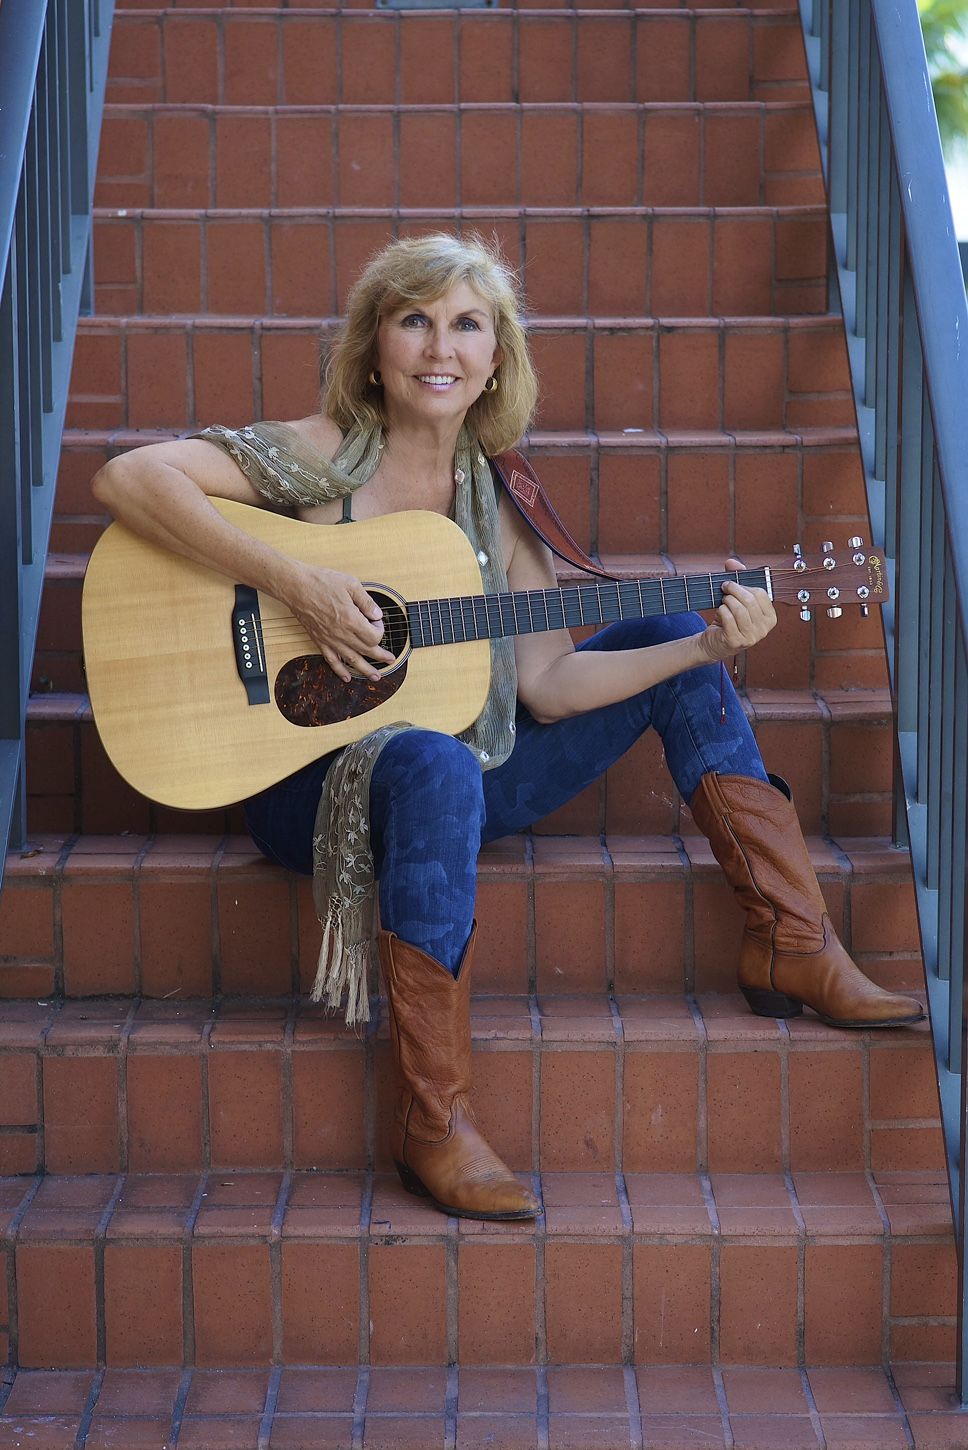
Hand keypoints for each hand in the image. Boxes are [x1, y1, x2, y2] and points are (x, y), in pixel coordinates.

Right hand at [285, 564, 395, 682]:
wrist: (296, 587)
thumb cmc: (321, 582)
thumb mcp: (351, 584)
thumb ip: (366, 602)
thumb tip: (378, 615)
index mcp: (351, 620)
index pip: (374, 636)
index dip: (380, 630)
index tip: (377, 622)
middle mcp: (342, 634)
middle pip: (367, 651)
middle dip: (381, 656)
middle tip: (390, 659)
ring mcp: (330, 639)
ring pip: (352, 660)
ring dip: (366, 670)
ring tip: (376, 676)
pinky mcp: (320, 641)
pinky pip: (332, 660)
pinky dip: (340, 671)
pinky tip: (346, 677)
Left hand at [698, 556, 777, 663]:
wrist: (715, 642)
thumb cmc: (729, 621)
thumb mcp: (737, 600)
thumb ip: (738, 578)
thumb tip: (732, 562)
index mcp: (770, 617)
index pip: (760, 593)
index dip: (744, 586)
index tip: (731, 583)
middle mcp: (764, 629)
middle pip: (750, 600)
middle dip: (734, 590)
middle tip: (724, 588)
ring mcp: (751, 637)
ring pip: (739, 609)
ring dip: (727, 601)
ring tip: (723, 602)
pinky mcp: (737, 641)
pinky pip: (728, 618)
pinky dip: (722, 611)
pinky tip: (720, 613)